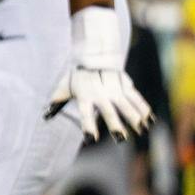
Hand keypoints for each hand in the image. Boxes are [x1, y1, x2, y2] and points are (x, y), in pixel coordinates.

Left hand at [62, 6, 152, 142]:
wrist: (93, 55)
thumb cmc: (76, 77)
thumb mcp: (63, 87)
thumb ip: (56, 102)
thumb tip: (44, 116)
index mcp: (84, 96)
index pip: (85, 113)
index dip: (88, 126)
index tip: (91, 139)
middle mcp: (100, 93)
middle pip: (109, 111)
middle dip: (115, 125)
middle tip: (120, 139)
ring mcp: (114, 89)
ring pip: (126, 105)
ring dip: (134, 118)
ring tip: (141, 131)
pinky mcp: (125, 85)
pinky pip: (136, 98)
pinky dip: (144, 109)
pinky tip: (150, 120)